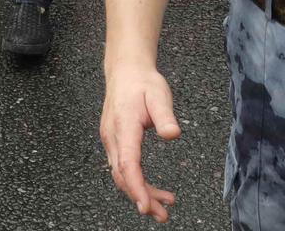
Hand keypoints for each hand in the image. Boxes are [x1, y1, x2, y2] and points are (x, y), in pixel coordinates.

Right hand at [101, 64, 180, 222]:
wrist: (125, 71)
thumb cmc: (142, 82)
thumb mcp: (159, 94)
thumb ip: (165, 115)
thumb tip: (173, 134)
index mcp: (123, 126)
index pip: (127, 163)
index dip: (136, 187)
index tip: (146, 206)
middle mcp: (112, 136)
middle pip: (123, 175)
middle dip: (141, 197)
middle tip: (162, 214)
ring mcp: (111, 140)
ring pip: (121, 174)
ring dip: (140, 192)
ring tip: (163, 205)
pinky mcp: (114, 141)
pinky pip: (122, 167)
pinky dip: (136, 182)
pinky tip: (151, 189)